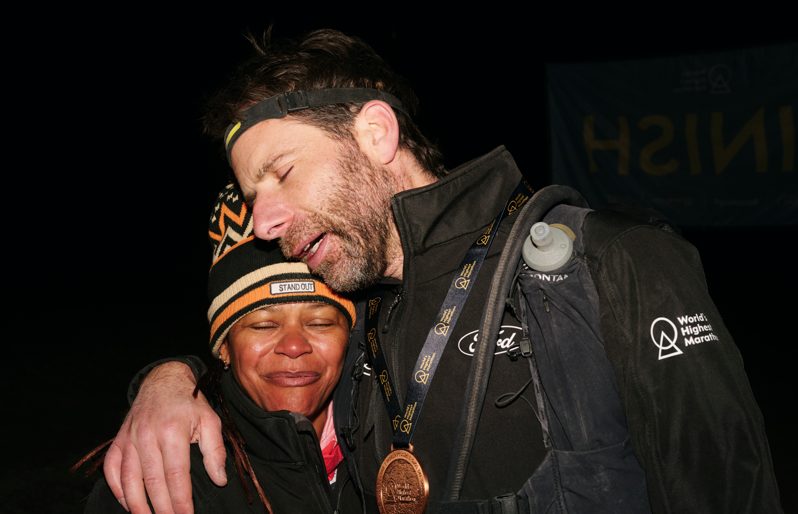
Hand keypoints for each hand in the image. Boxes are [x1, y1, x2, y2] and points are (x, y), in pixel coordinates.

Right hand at [103, 361, 226, 513]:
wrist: (164, 380)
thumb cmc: (190, 403)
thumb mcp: (210, 420)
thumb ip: (215, 451)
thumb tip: (219, 479)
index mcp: (173, 432)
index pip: (176, 476)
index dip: (181, 501)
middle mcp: (147, 436)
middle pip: (152, 483)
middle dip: (162, 508)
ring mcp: (130, 438)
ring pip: (129, 480)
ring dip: (137, 505)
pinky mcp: (119, 440)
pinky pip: (112, 468)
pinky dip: (117, 489)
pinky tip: (127, 503)